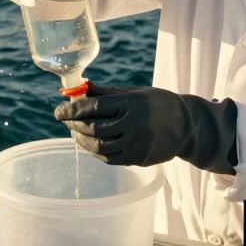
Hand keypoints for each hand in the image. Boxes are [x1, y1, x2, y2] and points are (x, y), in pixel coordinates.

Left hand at [53, 84, 237, 173]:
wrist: (187, 126)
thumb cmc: (156, 103)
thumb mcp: (134, 92)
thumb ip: (105, 92)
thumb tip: (77, 86)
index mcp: (132, 103)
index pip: (94, 107)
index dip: (72, 110)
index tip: (58, 111)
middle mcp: (134, 123)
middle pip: (94, 127)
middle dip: (74, 124)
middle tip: (65, 120)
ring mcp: (137, 143)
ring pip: (99, 146)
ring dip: (81, 140)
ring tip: (75, 133)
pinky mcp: (138, 158)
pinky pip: (109, 158)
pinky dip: (94, 152)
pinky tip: (89, 144)